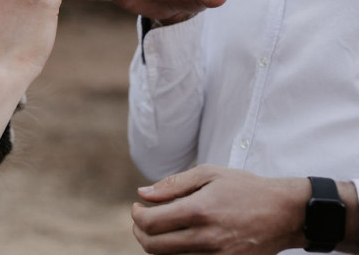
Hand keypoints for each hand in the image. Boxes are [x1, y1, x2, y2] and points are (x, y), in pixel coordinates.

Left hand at [132, 165, 307, 253]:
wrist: (286, 213)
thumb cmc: (246, 188)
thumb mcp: (209, 174)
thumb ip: (173, 184)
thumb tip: (143, 193)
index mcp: (198, 211)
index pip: (150, 223)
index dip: (136, 216)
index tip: (138, 207)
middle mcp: (206, 238)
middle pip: (154, 246)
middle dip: (140, 232)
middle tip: (142, 220)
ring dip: (157, 245)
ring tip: (161, 229)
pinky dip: (178, 254)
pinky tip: (179, 240)